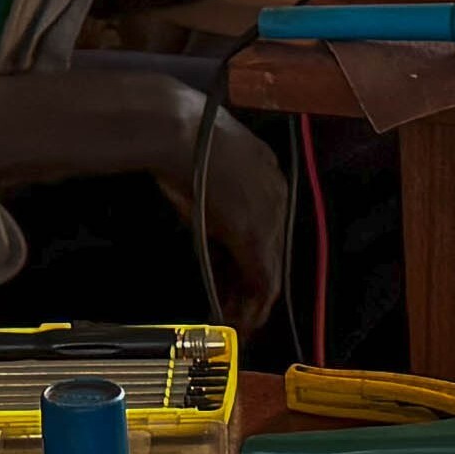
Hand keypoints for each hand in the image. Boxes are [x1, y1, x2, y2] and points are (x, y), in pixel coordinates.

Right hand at [167, 103, 294, 329]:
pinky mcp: (254, 237)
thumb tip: (207, 224)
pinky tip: (243, 321)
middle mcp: (277, 196)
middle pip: (273, 251)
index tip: (237, 275)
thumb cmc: (181, 140)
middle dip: (253, 284)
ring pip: (270, 270)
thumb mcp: (207, 169)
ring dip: (253, 300)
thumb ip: (214, 200)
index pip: (266, 226)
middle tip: (240, 311)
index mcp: (268, 174)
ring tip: (240, 323)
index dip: (251, 256)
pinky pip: (262, 280)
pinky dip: (253, 306)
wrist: (177, 130)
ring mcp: (269, 216)